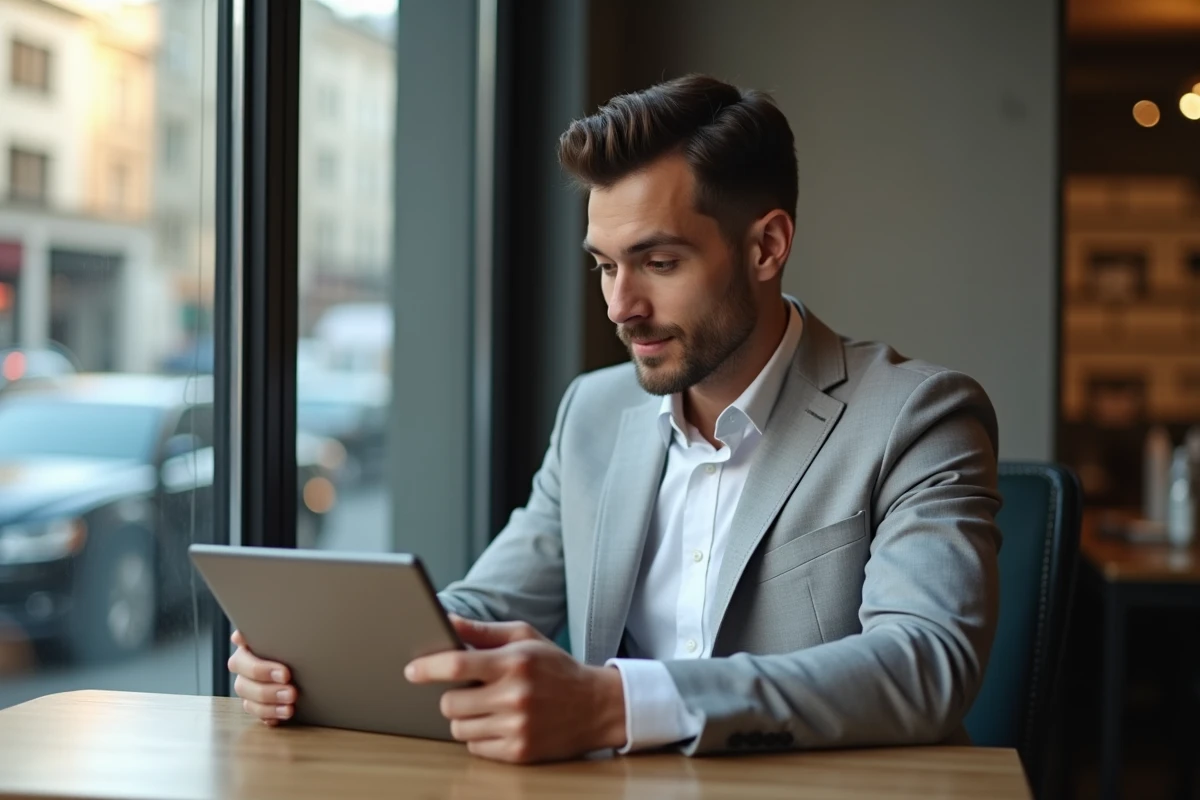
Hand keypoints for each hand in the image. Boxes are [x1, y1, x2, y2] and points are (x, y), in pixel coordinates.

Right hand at [228, 630, 296, 724]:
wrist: (312, 651)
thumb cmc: (297, 636)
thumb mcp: (289, 630)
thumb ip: (272, 629)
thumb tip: (243, 635)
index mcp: (247, 647)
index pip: (241, 661)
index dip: (262, 669)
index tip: (285, 674)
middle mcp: (244, 667)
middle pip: (243, 684)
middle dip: (269, 690)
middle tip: (292, 690)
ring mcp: (249, 686)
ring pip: (249, 701)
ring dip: (270, 706)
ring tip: (291, 706)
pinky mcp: (258, 702)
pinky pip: (258, 714)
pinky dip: (271, 715)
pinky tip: (284, 714)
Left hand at [405, 615, 626, 762]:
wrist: (597, 706)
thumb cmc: (556, 668)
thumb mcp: (524, 638)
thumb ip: (482, 631)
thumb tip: (446, 620)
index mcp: (514, 662)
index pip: (456, 664)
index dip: (427, 667)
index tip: (412, 670)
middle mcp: (514, 696)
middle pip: (450, 703)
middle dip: (452, 696)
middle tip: (470, 689)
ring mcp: (517, 727)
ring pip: (458, 728)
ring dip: (465, 717)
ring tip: (488, 706)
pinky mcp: (519, 752)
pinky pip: (475, 747)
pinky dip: (480, 736)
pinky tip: (499, 723)